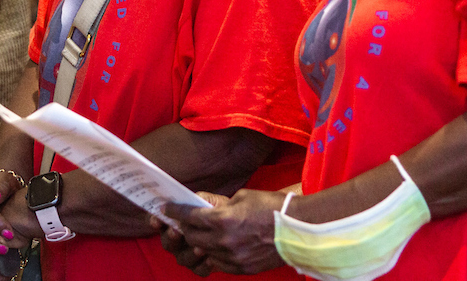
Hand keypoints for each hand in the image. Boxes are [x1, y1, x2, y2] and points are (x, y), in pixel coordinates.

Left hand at [161, 189, 287, 275]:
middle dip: (186, 228)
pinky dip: (214, 255)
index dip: (175, 211)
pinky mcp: (242, 269)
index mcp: (224, 219)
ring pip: (203, 253)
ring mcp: (233, 258)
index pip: (190, 216)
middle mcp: (224, 241)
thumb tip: (205, 208)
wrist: (299, 228)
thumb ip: (220, 205)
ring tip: (203, 234)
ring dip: (200, 243)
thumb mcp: (243, 196)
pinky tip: (219, 246)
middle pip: (192, 237)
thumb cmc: (273, 207)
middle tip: (186, 221)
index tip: (167, 208)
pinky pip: (218, 264)